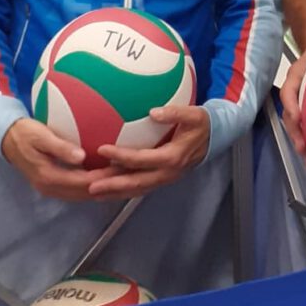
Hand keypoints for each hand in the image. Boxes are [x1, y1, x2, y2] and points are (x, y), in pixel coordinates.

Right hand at [1, 118, 119, 200]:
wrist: (6, 138)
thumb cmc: (25, 133)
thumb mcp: (42, 136)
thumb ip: (61, 147)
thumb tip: (82, 157)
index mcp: (49, 177)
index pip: (85, 182)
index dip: (105, 177)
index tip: (124, 168)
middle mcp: (51, 188)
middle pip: (86, 193)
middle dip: (109, 186)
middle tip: (130, 175)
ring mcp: (52, 188)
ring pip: (83, 194)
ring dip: (102, 189)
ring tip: (123, 179)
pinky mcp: (53, 184)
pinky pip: (77, 189)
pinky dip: (93, 185)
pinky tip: (106, 177)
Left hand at [90, 105, 210, 199]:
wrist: (215, 137)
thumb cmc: (202, 124)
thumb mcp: (194, 115)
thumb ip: (175, 113)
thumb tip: (153, 111)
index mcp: (172, 157)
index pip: (142, 159)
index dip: (122, 156)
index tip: (102, 149)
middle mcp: (167, 172)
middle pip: (136, 183)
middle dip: (113, 186)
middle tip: (90, 186)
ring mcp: (165, 178)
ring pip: (137, 189)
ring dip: (116, 192)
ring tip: (94, 193)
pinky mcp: (163, 178)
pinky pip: (141, 187)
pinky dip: (124, 190)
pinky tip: (110, 189)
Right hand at [280, 23, 305, 167]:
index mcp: (295, 78)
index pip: (288, 92)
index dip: (290, 105)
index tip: (297, 116)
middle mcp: (296, 96)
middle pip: (290, 117)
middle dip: (295, 134)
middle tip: (303, 148)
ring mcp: (303, 107)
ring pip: (298, 128)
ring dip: (303, 145)